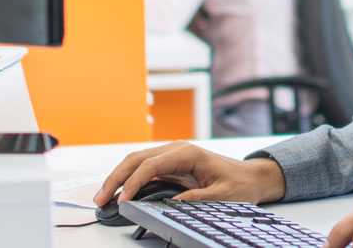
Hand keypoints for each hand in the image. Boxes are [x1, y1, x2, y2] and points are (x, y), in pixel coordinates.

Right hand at [92, 140, 285, 206]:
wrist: (251, 177)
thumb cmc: (239, 184)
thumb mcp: (223, 196)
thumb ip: (197, 199)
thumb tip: (172, 203)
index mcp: (189, 153)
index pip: (152, 164)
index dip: (135, 181)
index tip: (123, 199)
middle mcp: (177, 149)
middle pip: (137, 159)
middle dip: (116, 178)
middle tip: (100, 198)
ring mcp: (172, 155)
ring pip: (136, 162)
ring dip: (118, 178)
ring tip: (103, 197)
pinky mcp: (171, 164)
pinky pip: (144, 169)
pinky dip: (128, 179)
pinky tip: (119, 192)